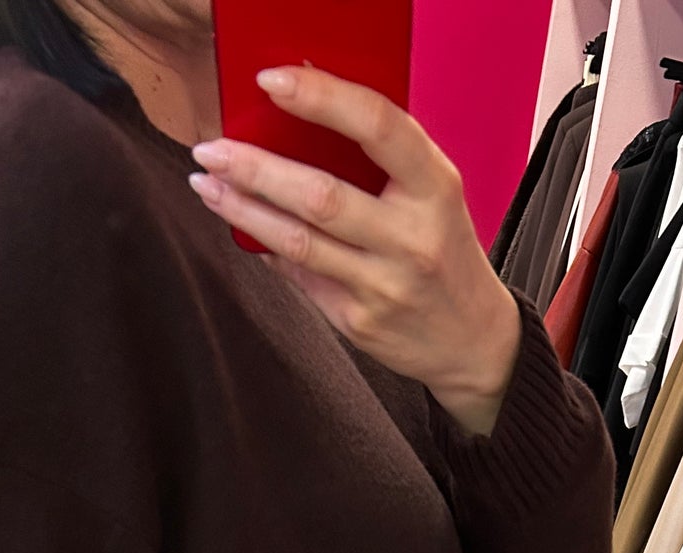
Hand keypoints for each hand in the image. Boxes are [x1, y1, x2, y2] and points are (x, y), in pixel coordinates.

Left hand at [189, 69, 524, 434]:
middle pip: (320, 194)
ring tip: (208, 185)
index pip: (376, 127)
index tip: (271, 81)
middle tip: (212, 149)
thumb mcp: (435, 194)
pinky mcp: (359, 322)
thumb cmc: (445, 252)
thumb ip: (384, 159)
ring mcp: (384, 285)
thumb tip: (298, 120)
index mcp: (435, 188)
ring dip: (243, 209)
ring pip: (298, 241)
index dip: (320, 98)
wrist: (473, 341)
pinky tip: (245, 228)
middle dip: (255, 168)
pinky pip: (301, 278)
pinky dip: (269, 249)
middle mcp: (411, 238)